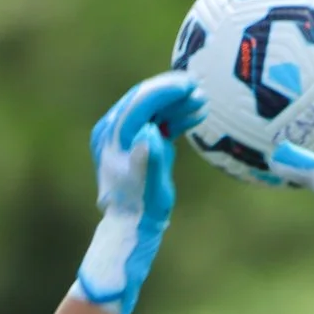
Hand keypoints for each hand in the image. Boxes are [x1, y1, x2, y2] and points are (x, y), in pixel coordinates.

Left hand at [73, 72, 206, 313]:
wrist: (129, 228)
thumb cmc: (141, 209)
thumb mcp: (149, 186)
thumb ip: (150, 157)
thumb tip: (150, 131)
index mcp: (113, 137)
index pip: (140, 103)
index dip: (166, 91)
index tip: (190, 85)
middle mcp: (112, 132)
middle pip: (144, 100)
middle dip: (172, 92)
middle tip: (198, 87)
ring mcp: (120, 137)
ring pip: (150, 109)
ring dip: (175, 104)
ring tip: (201, 102)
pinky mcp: (131, 144)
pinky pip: (153, 122)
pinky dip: (172, 118)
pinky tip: (195, 115)